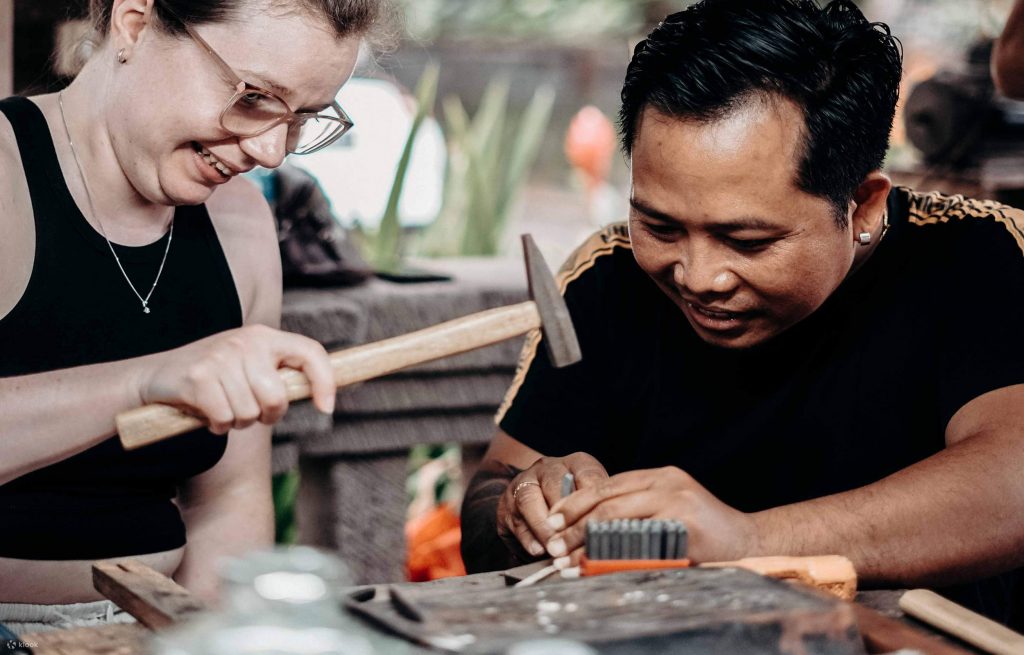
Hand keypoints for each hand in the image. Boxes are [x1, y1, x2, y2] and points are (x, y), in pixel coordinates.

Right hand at [137, 325, 334, 434]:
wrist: (155, 377)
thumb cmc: (213, 378)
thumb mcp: (248, 366)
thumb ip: (278, 376)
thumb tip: (325, 399)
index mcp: (264, 336)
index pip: (310, 352)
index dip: (325, 381)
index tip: (327, 408)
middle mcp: (245, 341)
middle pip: (277, 398)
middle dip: (264, 415)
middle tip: (246, 409)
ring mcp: (221, 357)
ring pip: (249, 413)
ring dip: (236, 422)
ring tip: (221, 406)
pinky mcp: (198, 377)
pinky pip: (225, 419)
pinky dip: (217, 425)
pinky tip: (205, 412)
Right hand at [496, 452, 607, 561]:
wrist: (533, 499)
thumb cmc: (574, 504)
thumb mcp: (593, 499)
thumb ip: (601, 509)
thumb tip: (614, 529)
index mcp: (575, 463)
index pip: (586, 474)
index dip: (593, 498)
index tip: (599, 520)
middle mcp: (547, 468)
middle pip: (554, 484)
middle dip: (565, 515)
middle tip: (575, 538)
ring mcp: (523, 484)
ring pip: (529, 500)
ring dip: (543, 527)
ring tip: (555, 549)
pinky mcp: (506, 506)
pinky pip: (515, 521)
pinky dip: (528, 538)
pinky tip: (538, 550)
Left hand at [546, 466, 758, 566]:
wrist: (747, 540)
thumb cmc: (702, 529)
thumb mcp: (667, 506)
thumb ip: (635, 508)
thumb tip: (583, 527)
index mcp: (658, 475)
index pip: (605, 485)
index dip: (574, 504)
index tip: (551, 522)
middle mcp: (666, 482)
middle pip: (606, 502)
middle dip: (574, 526)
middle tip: (553, 546)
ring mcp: (677, 502)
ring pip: (617, 521)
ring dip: (587, 544)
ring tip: (568, 561)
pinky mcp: (684, 526)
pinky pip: (639, 543)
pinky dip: (613, 557)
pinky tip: (598, 568)